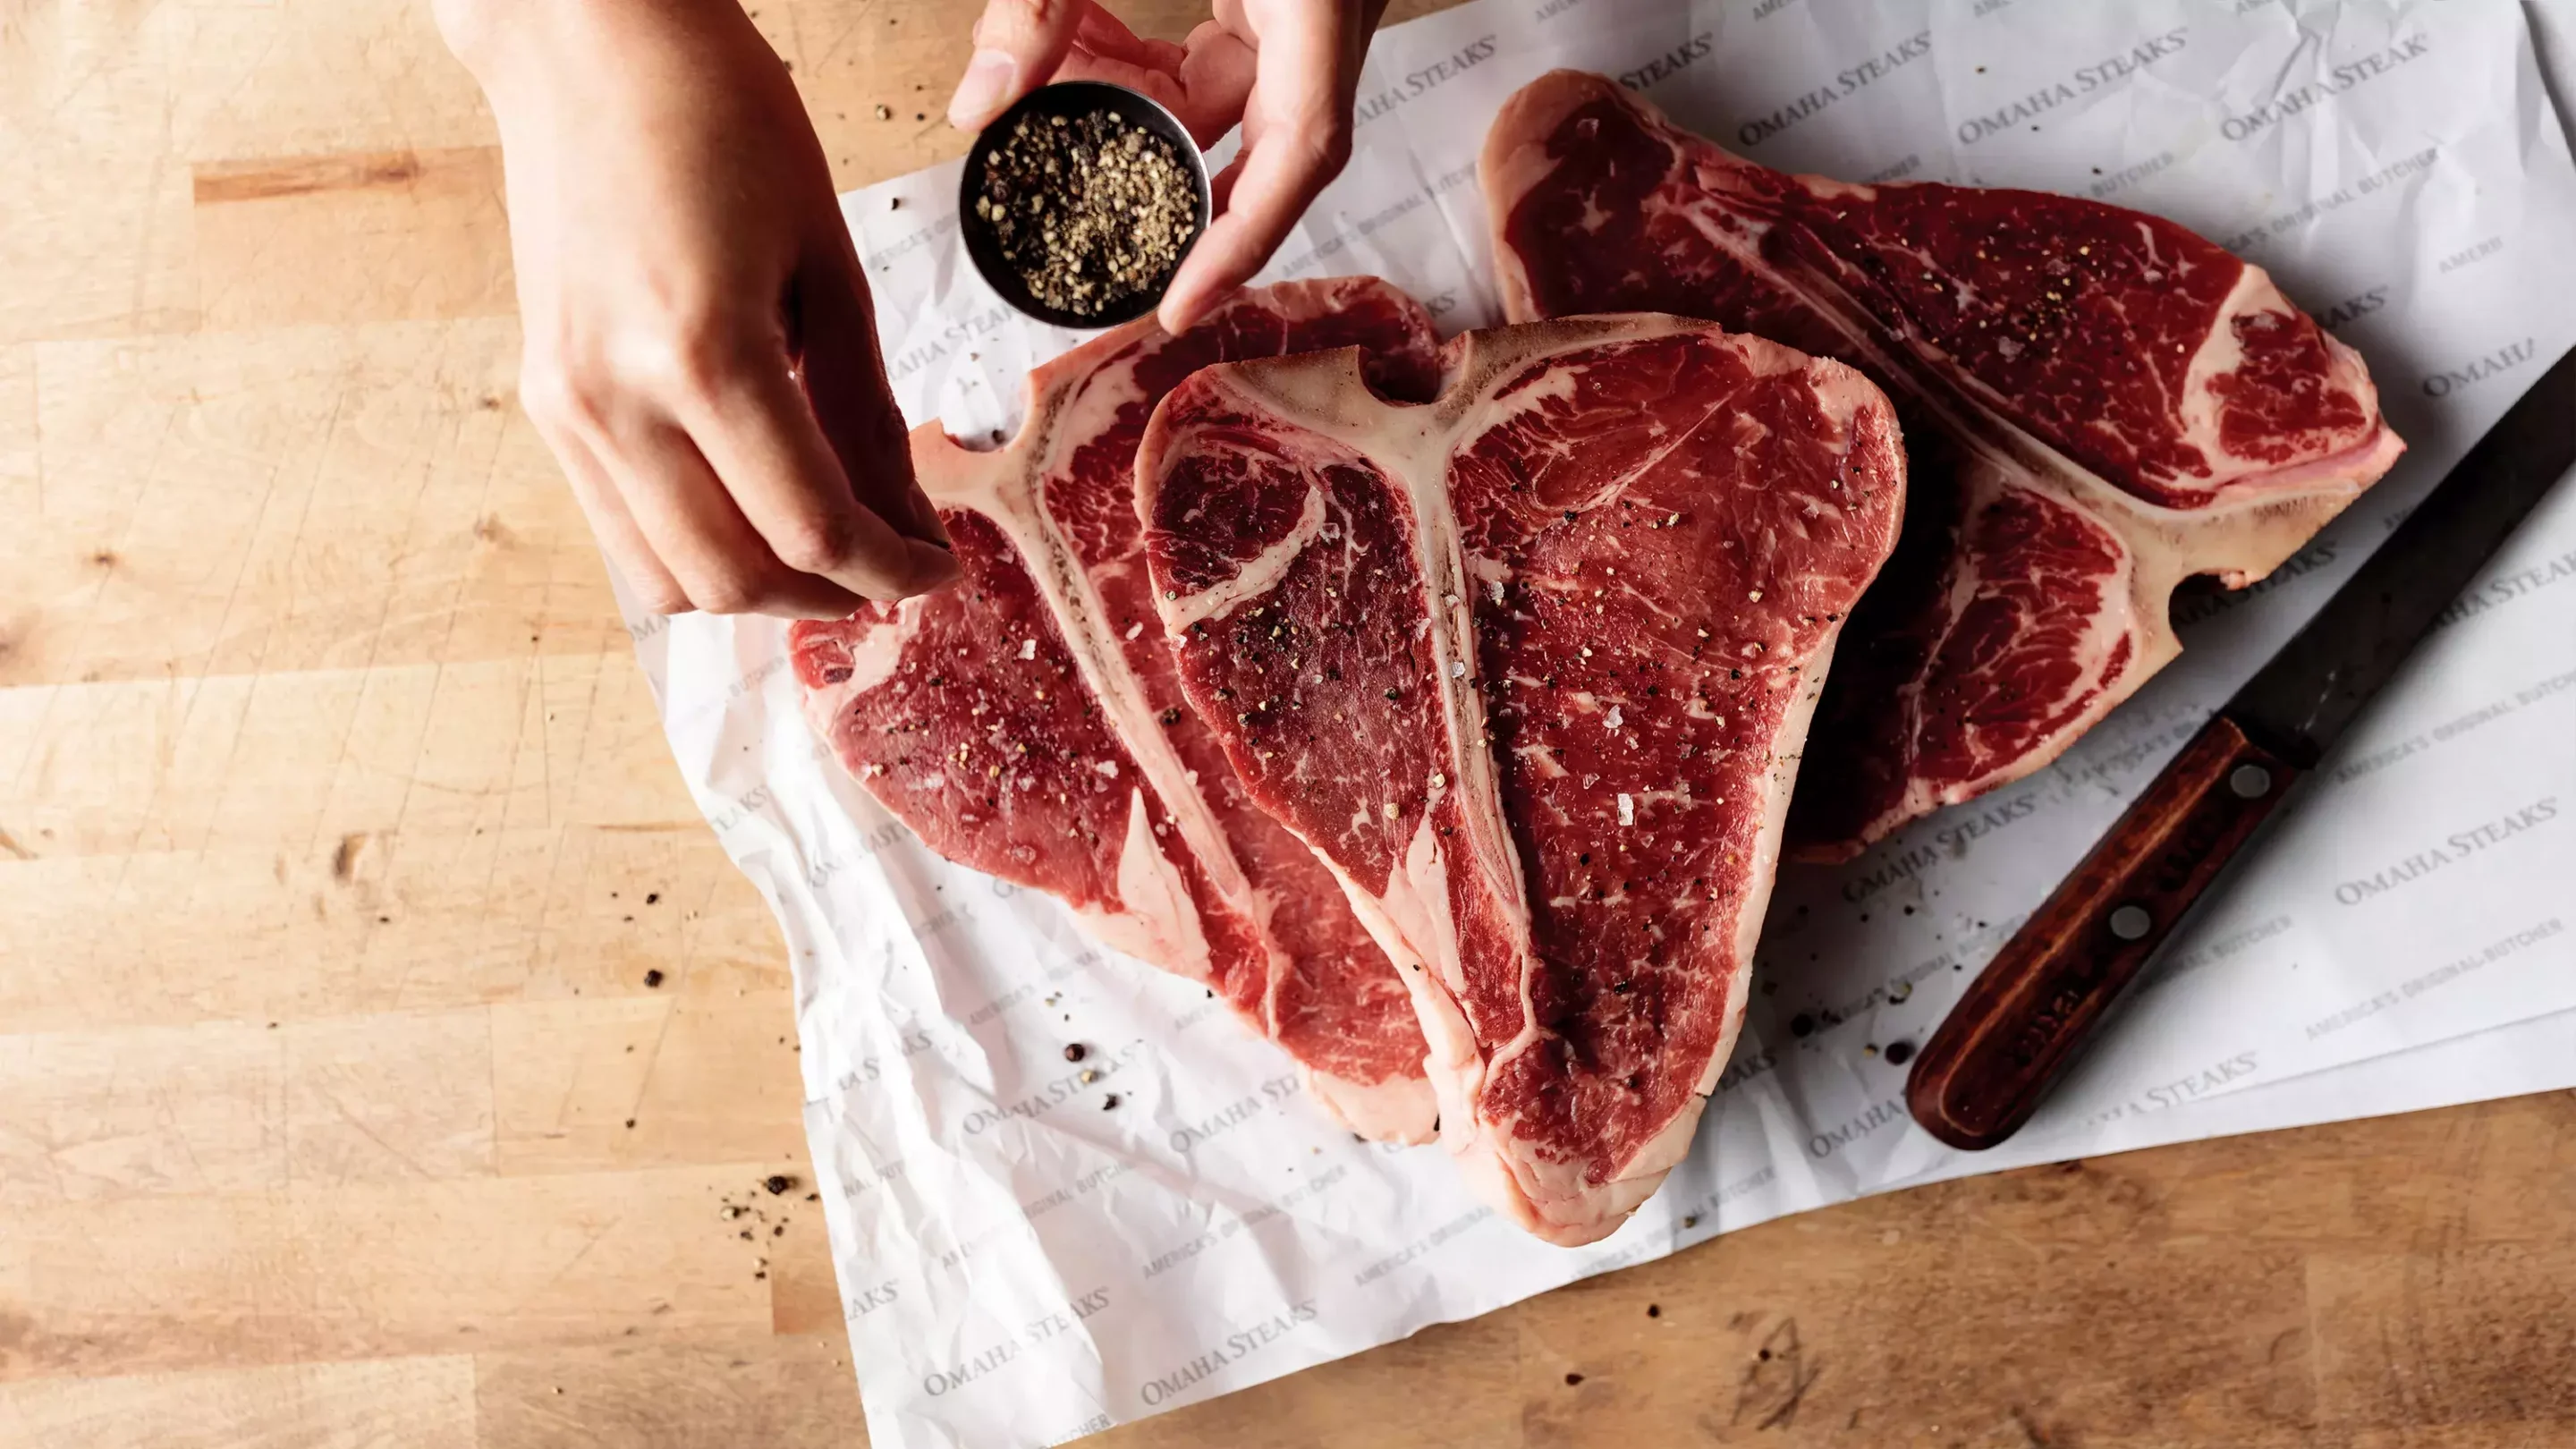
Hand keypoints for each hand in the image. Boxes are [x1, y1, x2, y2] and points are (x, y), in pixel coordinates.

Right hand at [438, 0, 957, 618]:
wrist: (588, 46)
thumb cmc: (720, 118)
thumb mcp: (827, 262)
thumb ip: (864, 408)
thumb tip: (909, 515)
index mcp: (702, 355)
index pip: (812, 528)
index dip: (893, 570)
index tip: (940, 565)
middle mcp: (615, 400)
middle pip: (736, 579)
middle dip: (831, 594)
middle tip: (893, 566)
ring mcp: (566, 409)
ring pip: (667, 581)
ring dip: (760, 589)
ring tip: (827, 550)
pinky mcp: (545, 403)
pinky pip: (622, 532)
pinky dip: (697, 550)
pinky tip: (755, 512)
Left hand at [946, 0, 1389, 332]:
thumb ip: (1040, 2)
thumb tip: (981, 107)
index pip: (1306, 148)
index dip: (1245, 239)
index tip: (1182, 306)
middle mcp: (1331, 15)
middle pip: (1274, 149)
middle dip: (1181, 197)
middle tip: (1108, 252)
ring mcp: (1309, 8)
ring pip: (1240, 106)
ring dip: (1145, 122)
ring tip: (1062, 126)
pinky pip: (1225, 58)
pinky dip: (1150, 70)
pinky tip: (1081, 51)